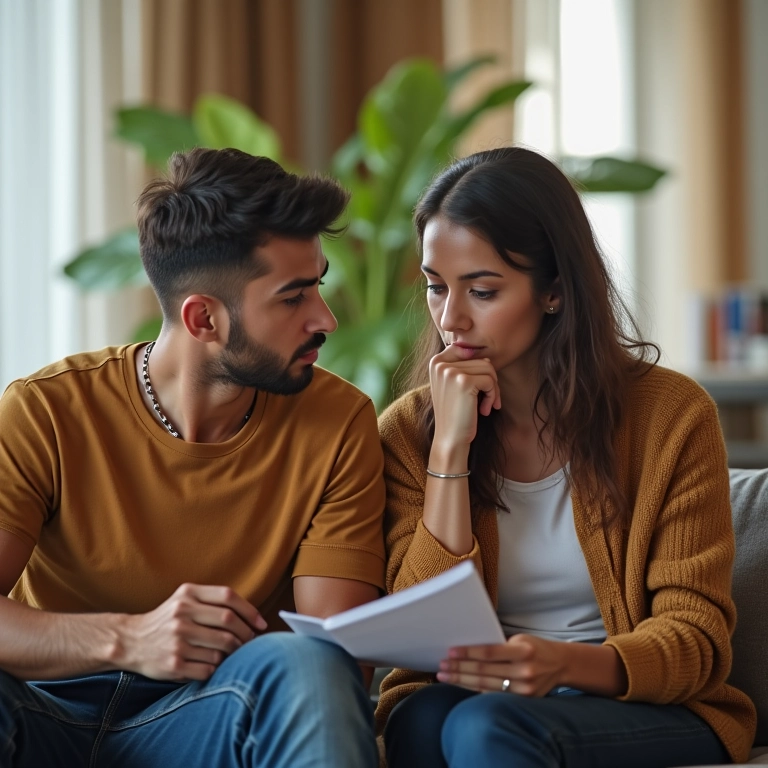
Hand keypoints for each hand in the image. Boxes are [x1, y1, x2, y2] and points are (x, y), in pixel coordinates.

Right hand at [116, 583, 267, 681]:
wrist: (131, 641)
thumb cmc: (166, 620)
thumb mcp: (185, 599)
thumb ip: (213, 601)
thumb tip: (251, 617)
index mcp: (188, 594)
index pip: (228, 597)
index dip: (249, 610)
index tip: (261, 624)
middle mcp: (182, 614)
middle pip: (229, 622)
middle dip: (246, 634)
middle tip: (250, 642)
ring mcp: (178, 640)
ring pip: (222, 648)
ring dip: (233, 653)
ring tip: (234, 654)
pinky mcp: (174, 663)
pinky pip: (209, 668)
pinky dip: (217, 668)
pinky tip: (214, 665)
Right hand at [429, 345, 500, 451]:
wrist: (450, 438)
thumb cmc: (455, 413)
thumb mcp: (453, 385)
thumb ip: (464, 368)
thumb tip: (487, 358)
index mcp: (435, 362)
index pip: (467, 351)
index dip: (478, 369)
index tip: (476, 388)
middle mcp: (440, 363)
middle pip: (481, 360)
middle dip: (489, 381)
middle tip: (486, 400)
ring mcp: (450, 371)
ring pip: (488, 369)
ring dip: (493, 389)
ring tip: (485, 405)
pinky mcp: (464, 382)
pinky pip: (490, 381)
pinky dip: (493, 396)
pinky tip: (484, 410)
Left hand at [436, 634, 567, 695]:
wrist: (560, 664)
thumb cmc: (534, 647)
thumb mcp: (520, 640)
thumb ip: (499, 646)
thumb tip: (467, 648)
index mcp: (524, 651)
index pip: (490, 653)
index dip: (468, 653)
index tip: (450, 652)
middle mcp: (525, 671)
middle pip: (485, 671)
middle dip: (460, 669)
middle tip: (441, 666)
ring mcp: (525, 689)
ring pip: (486, 685)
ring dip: (462, 680)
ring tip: (445, 676)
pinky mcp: (524, 700)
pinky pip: (494, 695)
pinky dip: (475, 690)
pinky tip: (461, 685)